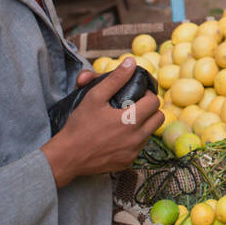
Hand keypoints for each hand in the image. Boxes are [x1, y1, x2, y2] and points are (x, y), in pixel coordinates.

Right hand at [41, 57, 162, 187]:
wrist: (66, 157)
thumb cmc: (79, 125)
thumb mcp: (95, 97)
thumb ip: (115, 79)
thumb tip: (131, 62)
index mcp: (131, 120)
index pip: (155, 102)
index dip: (148, 96)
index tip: (138, 95)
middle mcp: (136, 138)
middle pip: (159, 118)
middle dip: (150, 110)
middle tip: (135, 106)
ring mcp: (133, 152)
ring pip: (150, 133)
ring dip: (144, 125)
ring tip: (127, 120)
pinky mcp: (127, 162)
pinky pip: (140, 148)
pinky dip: (135, 140)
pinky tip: (120, 136)